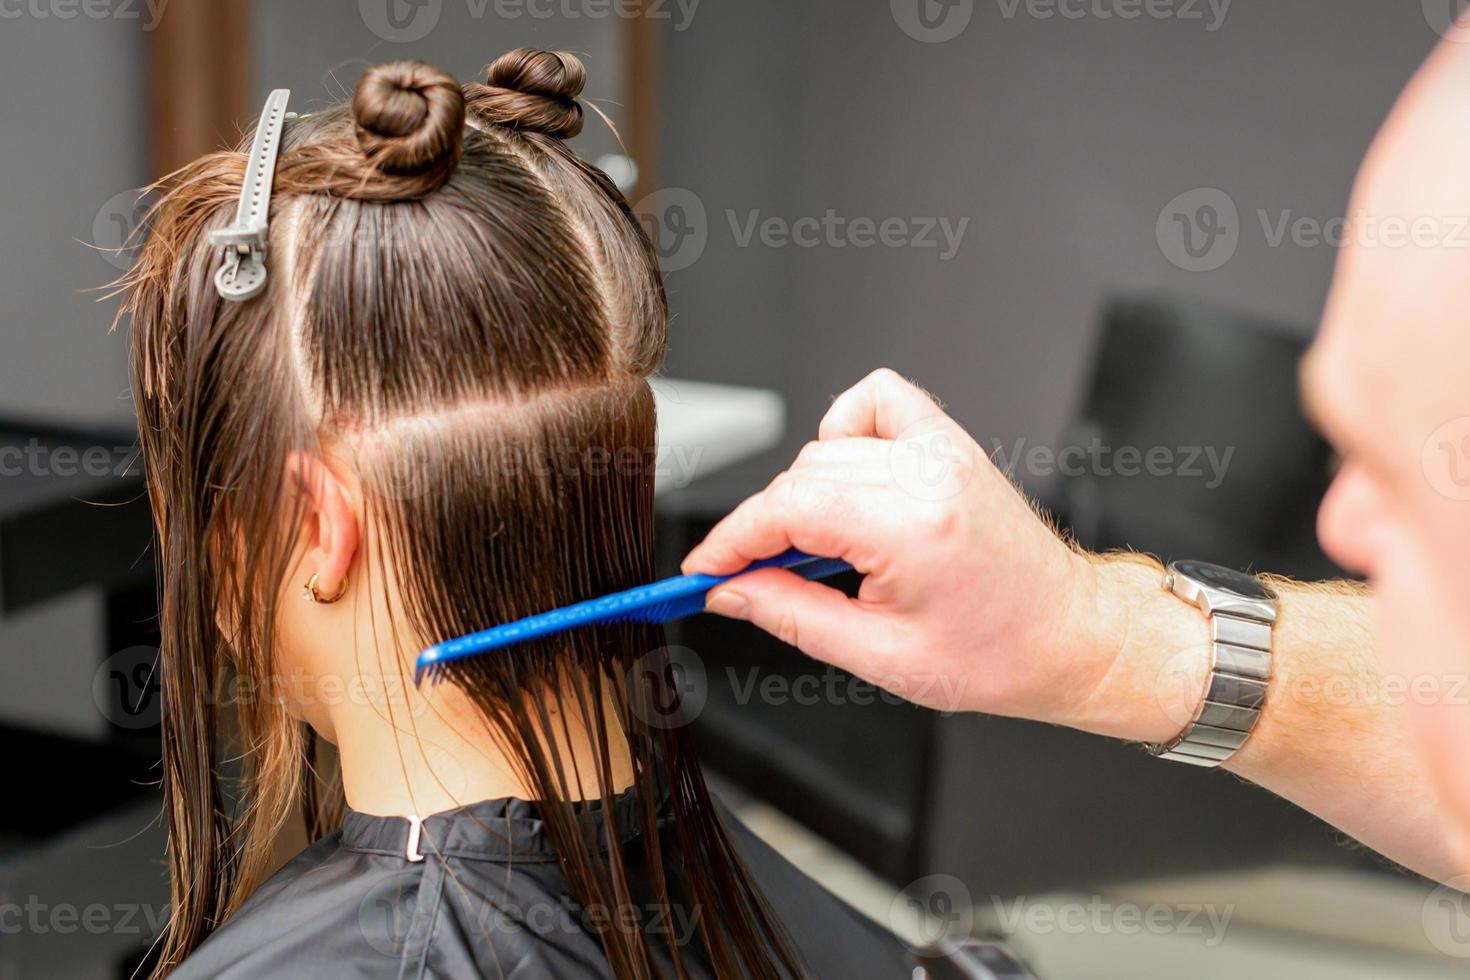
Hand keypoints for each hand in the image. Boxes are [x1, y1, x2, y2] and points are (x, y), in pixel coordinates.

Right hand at [682, 369, 1204, 739]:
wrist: (1068, 635)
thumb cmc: (995, 654)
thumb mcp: (877, 656)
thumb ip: (790, 613)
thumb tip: (730, 590)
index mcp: (912, 527)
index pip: (786, 509)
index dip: (731, 541)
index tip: (705, 569)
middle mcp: (927, 474)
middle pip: (799, 477)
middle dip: (762, 529)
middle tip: (750, 577)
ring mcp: (941, 450)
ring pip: (827, 446)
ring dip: (804, 494)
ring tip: (824, 551)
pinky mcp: (950, 442)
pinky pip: (876, 402)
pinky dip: (847, 433)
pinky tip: (852, 483)